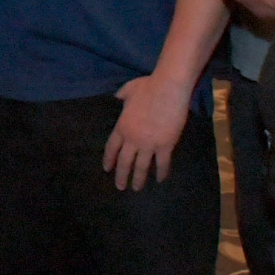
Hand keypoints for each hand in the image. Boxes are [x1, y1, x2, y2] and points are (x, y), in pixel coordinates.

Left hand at [102, 72, 191, 190]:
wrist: (168, 88)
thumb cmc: (148, 86)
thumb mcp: (129, 89)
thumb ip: (121, 96)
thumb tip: (116, 97)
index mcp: (122, 126)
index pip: (111, 147)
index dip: (109, 159)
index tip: (107, 169)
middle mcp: (133, 139)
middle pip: (124, 162)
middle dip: (121, 176)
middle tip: (120, 187)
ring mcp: (149, 144)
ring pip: (142, 167)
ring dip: (139, 179)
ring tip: (136, 188)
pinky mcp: (165, 145)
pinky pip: (162, 163)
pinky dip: (161, 173)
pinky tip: (160, 179)